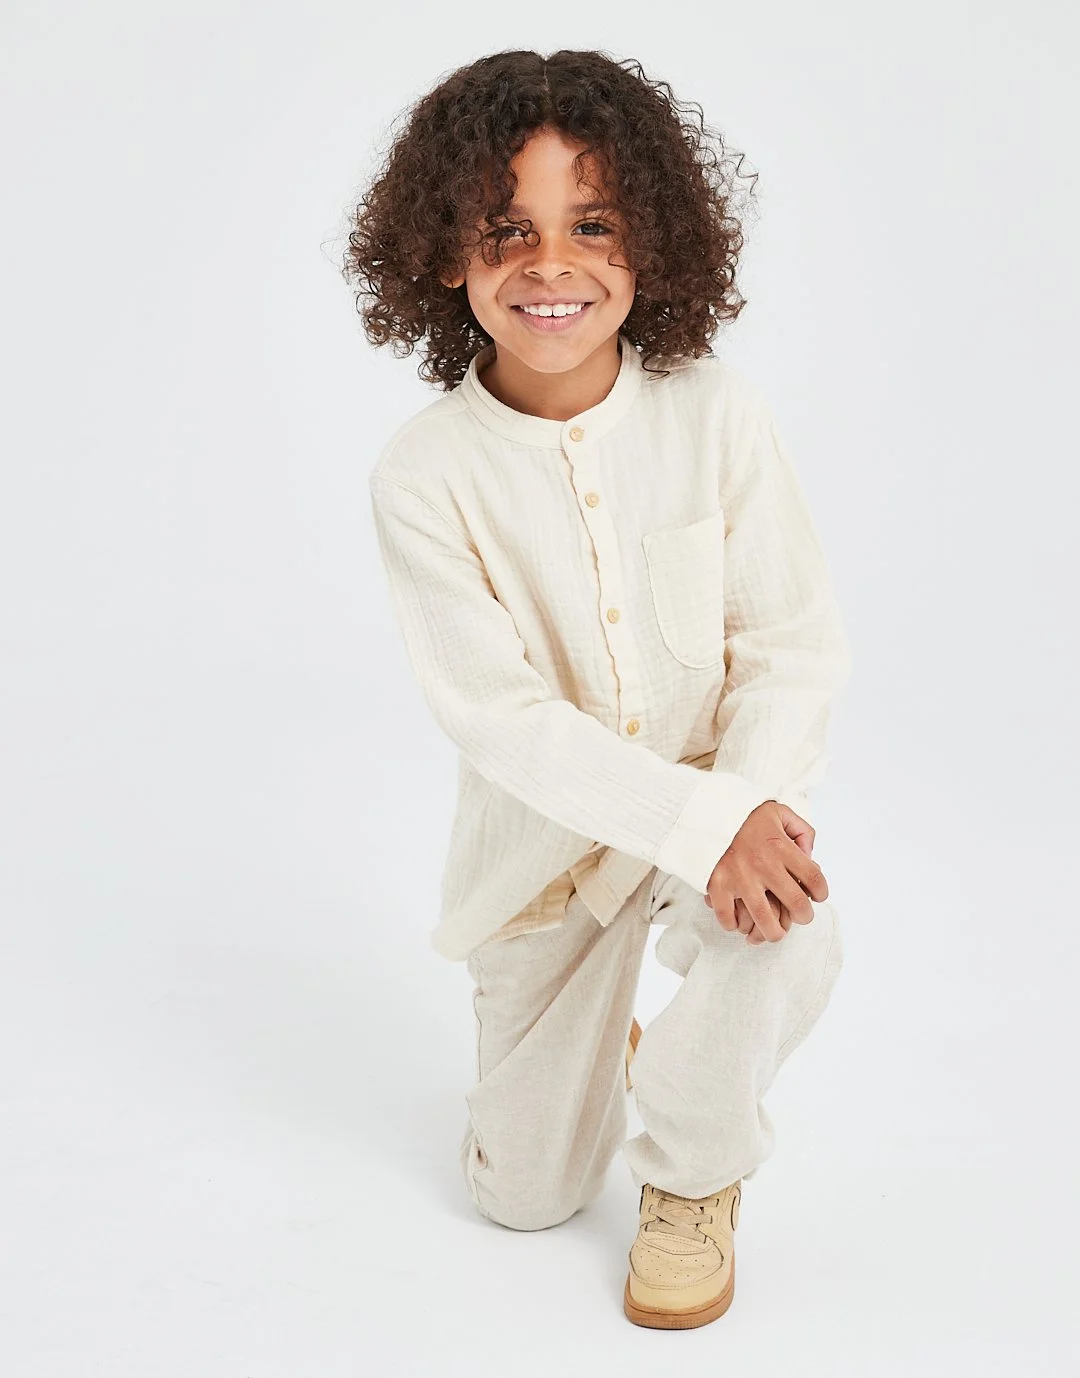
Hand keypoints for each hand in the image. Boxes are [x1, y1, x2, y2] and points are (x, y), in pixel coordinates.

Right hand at [704, 801, 827, 942]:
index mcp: (781, 846)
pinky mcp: (717, 885)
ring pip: (765, 920)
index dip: (821, 892)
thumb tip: (810, 855)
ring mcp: (739, 877)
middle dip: (805, 916)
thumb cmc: (744, 814)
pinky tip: (739, 922)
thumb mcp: (779, 812)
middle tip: (802, 916)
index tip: (818, 896)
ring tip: (775, 933)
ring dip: (775, 932)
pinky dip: (734, 925)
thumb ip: (801, 830)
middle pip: (796, 904)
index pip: (814, 877)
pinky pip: (728, 917)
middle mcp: (763, 865)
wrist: (705, 810)